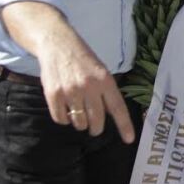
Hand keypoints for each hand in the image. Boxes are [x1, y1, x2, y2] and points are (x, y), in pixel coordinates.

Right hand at [2, 1, 134, 143]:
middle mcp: (89, 86)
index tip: (129, 140)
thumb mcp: (101, 70)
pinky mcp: (53, 94)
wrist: (57, 44)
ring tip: (78, 112)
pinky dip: (64, 119)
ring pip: (79, 123)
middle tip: (94, 128)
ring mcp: (70, 91)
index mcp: (105, 80)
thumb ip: (106, 92)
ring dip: (80, 124)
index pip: (117, 107)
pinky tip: (66, 109)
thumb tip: (110, 116)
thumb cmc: (83, 59)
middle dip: (96, 129)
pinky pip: (61, 119)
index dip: (124, 125)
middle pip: (97, 121)